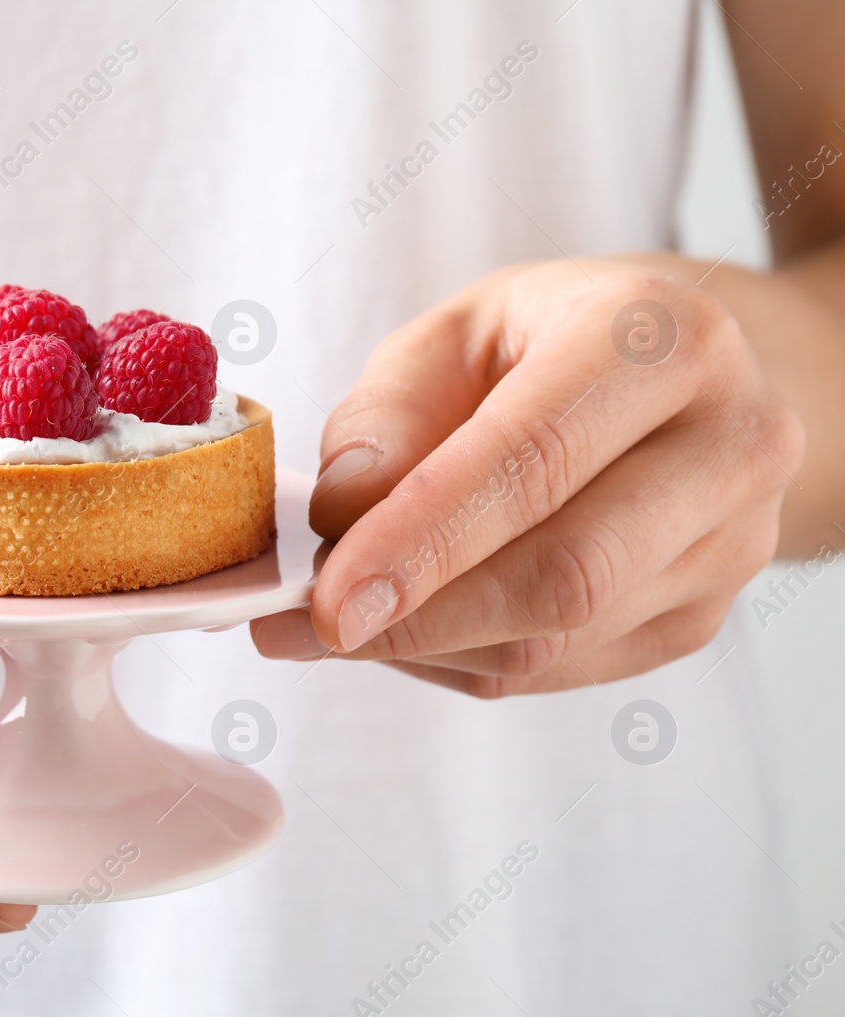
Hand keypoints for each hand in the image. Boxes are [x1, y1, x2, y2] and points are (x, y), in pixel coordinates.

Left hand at [252, 258, 804, 695]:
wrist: (684, 378)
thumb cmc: (551, 343)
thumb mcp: (456, 329)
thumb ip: (388, 412)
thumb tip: (341, 516)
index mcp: (665, 342)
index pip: (536, 460)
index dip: (423, 540)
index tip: (328, 597)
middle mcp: (728, 445)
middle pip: (562, 576)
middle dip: (418, 616)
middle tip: (304, 624)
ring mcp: (730, 546)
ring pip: (555, 640)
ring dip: (424, 641)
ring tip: (339, 612)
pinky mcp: (699, 618)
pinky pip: (557, 670)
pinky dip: (460, 657)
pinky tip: (411, 619)